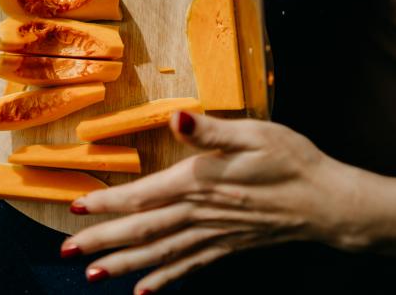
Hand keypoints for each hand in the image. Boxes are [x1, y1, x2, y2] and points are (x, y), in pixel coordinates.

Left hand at [61, 113, 395, 293]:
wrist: (328, 202)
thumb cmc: (291, 161)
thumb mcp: (253, 134)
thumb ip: (210, 131)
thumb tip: (176, 117)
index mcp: (200, 182)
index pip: (143, 196)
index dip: (108, 203)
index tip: (77, 209)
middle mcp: (200, 214)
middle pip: (142, 231)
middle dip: (102, 242)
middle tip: (67, 253)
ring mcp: (213, 235)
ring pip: (159, 254)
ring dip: (124, 265)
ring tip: (92, 275)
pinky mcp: (226, 247)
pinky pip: (188, 268)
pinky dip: (163, 281)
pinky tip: (144, 293)